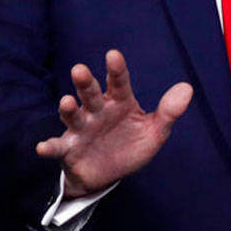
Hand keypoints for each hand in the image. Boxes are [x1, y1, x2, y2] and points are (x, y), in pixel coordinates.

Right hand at [35, 49, 192, 197]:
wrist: (108, 175)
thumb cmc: (130, 146)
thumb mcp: (154, 132)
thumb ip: (169, 111)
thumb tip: (187, 88)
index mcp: (120, 103)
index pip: (119, 82)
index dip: (116, 69)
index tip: (113, 55)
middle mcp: (98, 111)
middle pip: (91, 94)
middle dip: (85, 83)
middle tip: (79, 69)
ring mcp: (81, 129)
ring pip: (73, 115)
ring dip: (68, 108)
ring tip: (66, 101)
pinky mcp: (69, 149)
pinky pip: (57, 147)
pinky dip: (49, 146)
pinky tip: (42, 147)